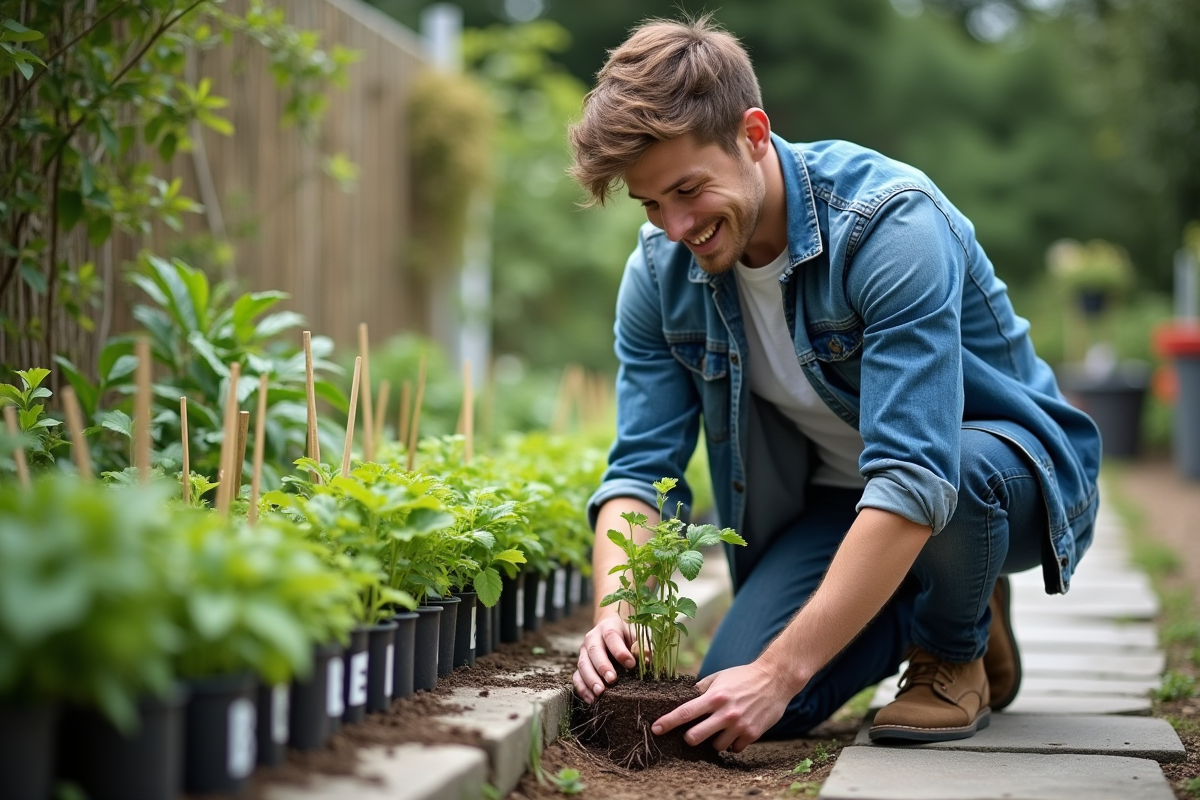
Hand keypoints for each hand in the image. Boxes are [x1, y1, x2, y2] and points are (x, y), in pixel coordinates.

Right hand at [572, 613, 636, 703]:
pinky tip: (592, 700)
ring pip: (583, 664)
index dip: (620, 651)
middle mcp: (592, 638)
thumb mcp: (637, 637)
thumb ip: (643, 648)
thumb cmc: (627, 637)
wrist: (611, 633)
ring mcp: (584, 652)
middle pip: (594, 650)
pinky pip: (577, 677)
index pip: (611, 636)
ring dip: (591, 679)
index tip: (631, 664)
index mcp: (608, 627)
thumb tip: (647, 661)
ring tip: (600, 692)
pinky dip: (583, 689)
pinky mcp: (580, 666)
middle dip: (602, 666)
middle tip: (612, 680)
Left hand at [651, 660, 800, 752]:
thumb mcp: (719, 677)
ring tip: (720, 728)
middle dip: (689, 738)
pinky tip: (734, 732)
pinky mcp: (752, 734)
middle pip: (695, 736)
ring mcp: (739, 725)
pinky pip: (733, 748)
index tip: (655, 729)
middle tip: (691, 734)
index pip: (685, 712)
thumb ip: (701, 689)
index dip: (668, 722)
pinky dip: (731, 743)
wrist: (775, 679)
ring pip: (715, 746)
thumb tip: (683, 699)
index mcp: (714, 696)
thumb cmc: (743, 676)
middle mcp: (726, 713)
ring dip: (713, 740)